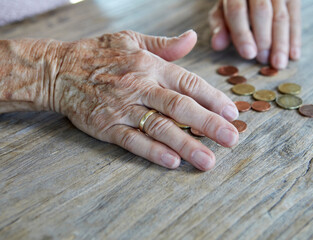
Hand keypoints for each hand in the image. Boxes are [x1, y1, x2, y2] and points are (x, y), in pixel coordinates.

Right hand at [50, 30, 238, 170]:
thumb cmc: (99, 54)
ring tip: (207, 160)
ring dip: (186, 144)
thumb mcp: (132, 39)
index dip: (212, 98)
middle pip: (179, 107)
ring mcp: (123, 108)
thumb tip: (192, 38)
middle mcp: (140, 86)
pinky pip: (132, 141)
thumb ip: (165, 44)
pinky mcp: (106, 127)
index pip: (188, 82)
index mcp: (150, 65)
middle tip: (231, 139)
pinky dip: (152, 151)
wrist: (58, 70)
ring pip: (159, 127)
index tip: (232, 112)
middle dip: (208, 124)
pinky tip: (172, 161)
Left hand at [209, 0, 300, 68]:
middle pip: (262, 12)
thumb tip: (217, 45)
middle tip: (263, 60)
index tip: (248, 54)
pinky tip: (293, 56)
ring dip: (281, 42)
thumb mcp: (221, 11)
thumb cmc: (235, 3)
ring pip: (281, 16)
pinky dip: (295, 38)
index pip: (237, 10)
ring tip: (278, 64)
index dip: (242, 34)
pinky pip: (296, 17)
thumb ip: (219, 26)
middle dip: (264, 39)